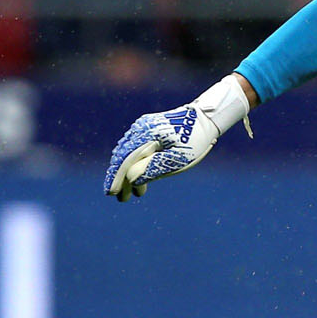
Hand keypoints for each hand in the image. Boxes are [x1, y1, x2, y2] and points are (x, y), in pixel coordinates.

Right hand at [104, 76, 251, 200]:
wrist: (205, 118)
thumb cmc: (195, 140)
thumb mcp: (178, 159)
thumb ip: (154, 168)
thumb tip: (131, 180)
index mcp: (146, 135)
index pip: (125, 159)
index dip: (116, 177)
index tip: (111, 193)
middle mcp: (140, 129)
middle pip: (124, 157)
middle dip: (121, 179)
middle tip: (122, 199)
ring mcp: (142, 128)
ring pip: (128, 154)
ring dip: (128, 174)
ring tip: (134, 194)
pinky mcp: (146, 130)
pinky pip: (135, 149)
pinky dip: (135, 164)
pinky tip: (138, 179)